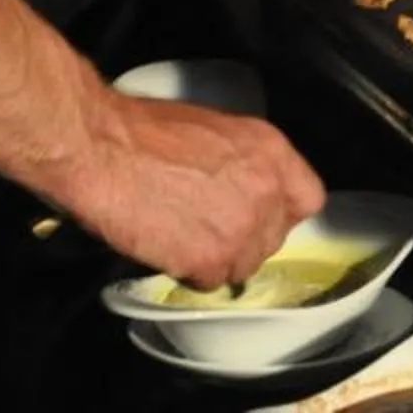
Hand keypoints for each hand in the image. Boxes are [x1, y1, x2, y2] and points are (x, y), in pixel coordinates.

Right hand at [66, 96, 325, 290]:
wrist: (104, 150)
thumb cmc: (146, 131)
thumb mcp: (217, 132)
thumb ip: (244, 164)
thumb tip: (242, 187)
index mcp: (272, 152)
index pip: (308, 199)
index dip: (282, 212)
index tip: (261, 215)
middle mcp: (267, 191)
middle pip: (274, 238)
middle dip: (245, 239)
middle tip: (209, 229)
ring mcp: (241, 229)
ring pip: (244, 265)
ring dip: (219, 260)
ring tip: (184, 240)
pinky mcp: (210, 260)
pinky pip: (211, 281)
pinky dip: (190, 273)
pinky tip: (168, 250)